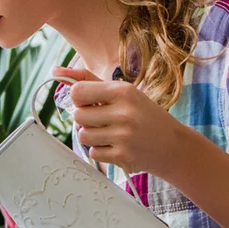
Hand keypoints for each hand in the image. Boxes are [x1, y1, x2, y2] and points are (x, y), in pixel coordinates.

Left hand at [52, 66, 187, 177]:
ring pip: (83, 136)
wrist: (173, 145)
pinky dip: (101, 151)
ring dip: (92, 135)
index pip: (77, 92)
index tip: (90, 102)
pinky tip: (117, 146)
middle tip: (102, 119)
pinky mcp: (124, 157)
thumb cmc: (143, 114)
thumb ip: (88, 80)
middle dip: (85, 119)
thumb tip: (55, 70)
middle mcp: (124, 113)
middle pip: (77, 116)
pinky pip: (93, 153)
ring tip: (110, 133)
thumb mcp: (122, 92)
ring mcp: (124, 137)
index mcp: (123, 91)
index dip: (79, 98)